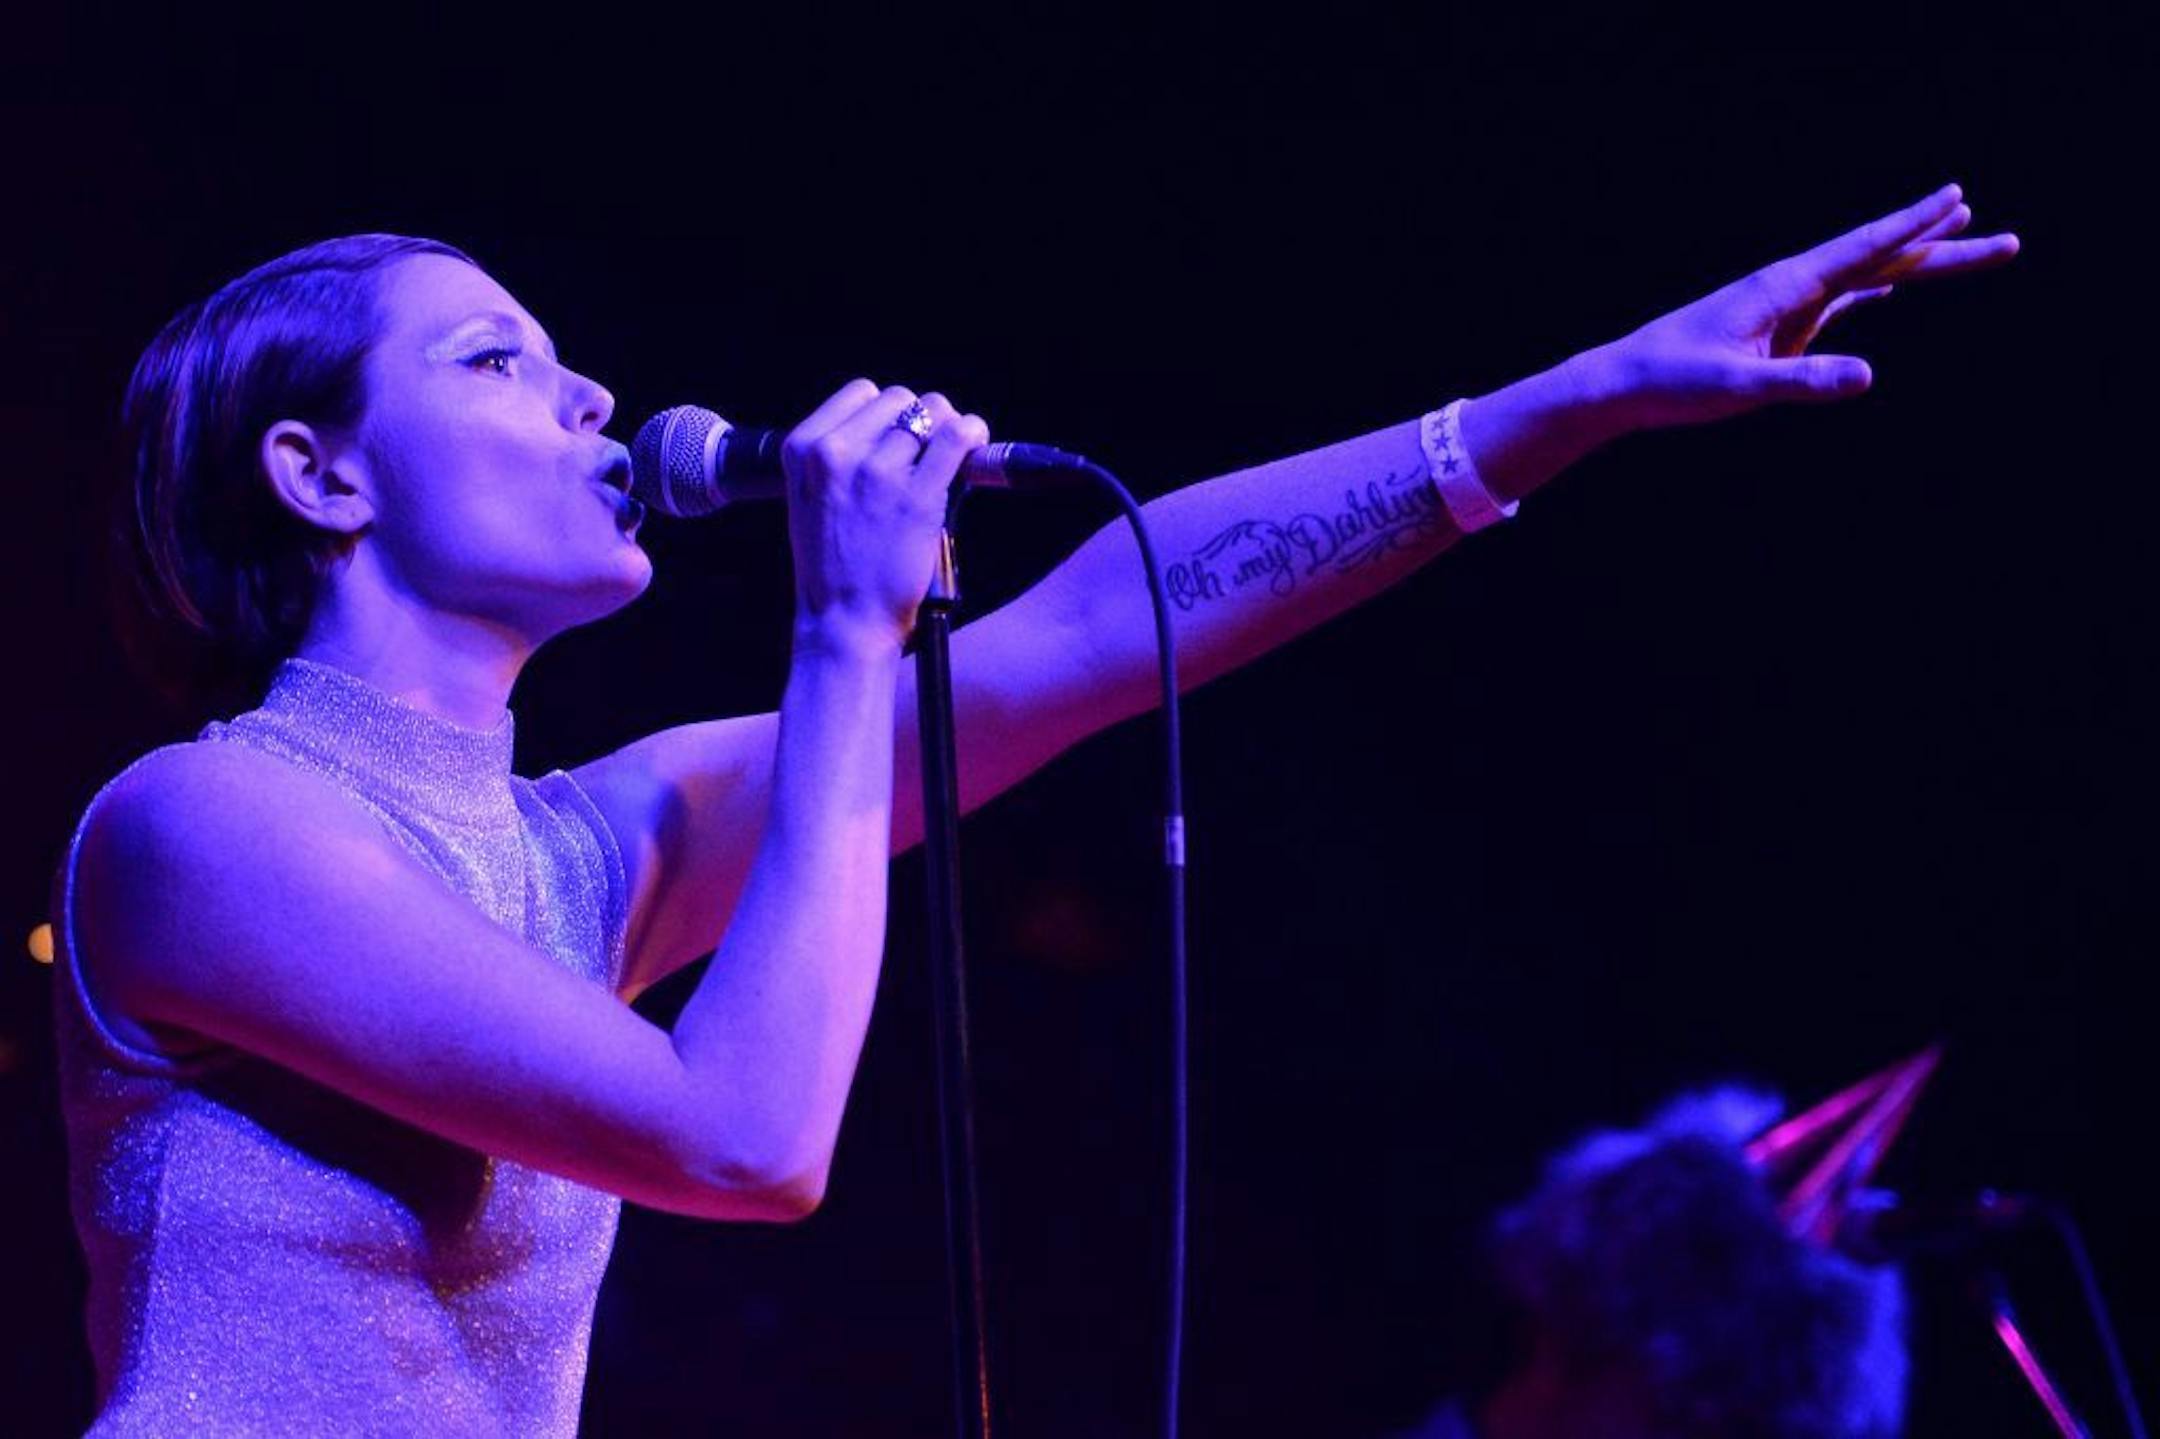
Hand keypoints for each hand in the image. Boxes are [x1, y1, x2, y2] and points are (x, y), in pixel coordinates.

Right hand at [778, 380, 991, 650]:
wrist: (844, 622)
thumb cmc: (833, 566)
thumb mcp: (810, 498)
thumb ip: (838, 455)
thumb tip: (898, 421)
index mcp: (802, 448)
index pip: (862, 392)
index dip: (888, 413)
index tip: (900, 438)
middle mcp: (834, 453)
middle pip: (899, 399)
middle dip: (919, 421)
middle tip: (926, 458)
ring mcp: (876, 473)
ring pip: (931, 413)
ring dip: (948, 431)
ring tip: (948, 462)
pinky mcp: (917, 496)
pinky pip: (958, 437)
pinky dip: (974, 434)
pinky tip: (976, 445)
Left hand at [1592, 183, 2019, 430]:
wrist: (1619, 385)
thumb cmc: (1670, 383)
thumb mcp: (1737, 389)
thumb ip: (1801, 381)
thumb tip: (1869, 375)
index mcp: (1784, 287)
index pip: (1864, 251)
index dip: (1914, 226)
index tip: (1960, 199)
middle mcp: (1789, 287)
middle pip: (1880, 260)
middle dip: (1941, 248)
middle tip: (2006, 238)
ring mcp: (1784, 307)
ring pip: (1864, 279)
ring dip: (1915, 263)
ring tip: (1965, 238)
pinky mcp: (1774, 330)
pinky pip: (1836, 304)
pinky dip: (1871, 292)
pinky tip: (1892, 290)